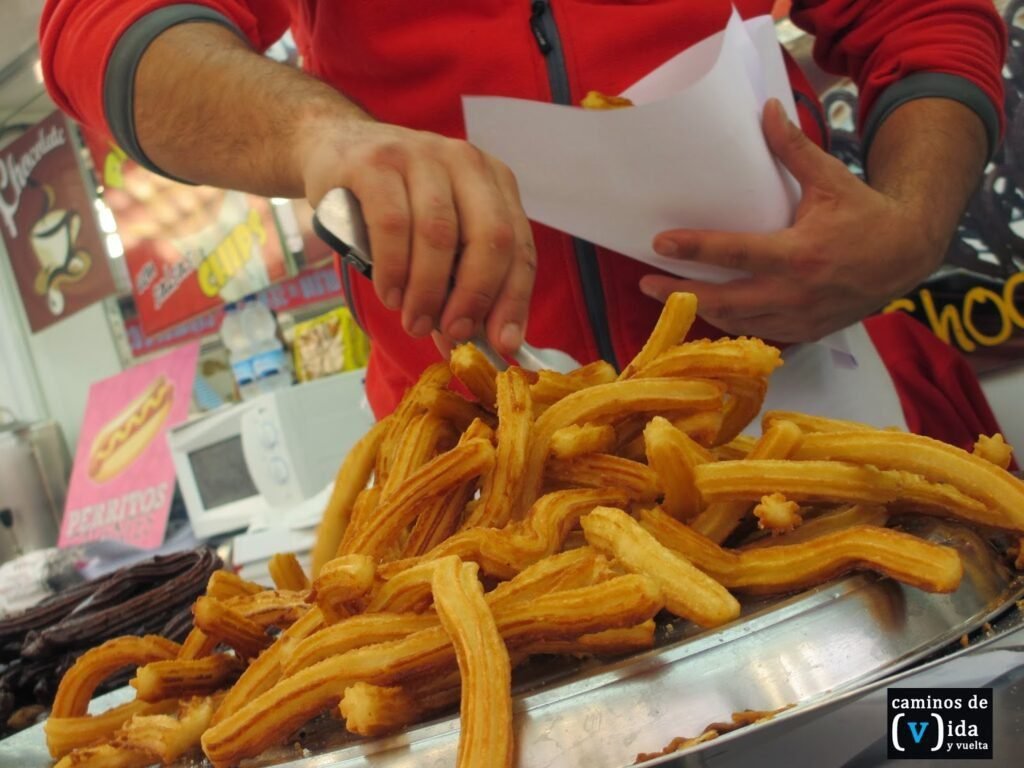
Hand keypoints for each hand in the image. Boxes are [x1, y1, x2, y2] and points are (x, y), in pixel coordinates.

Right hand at [300, 120, 535, 352]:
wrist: (335, 147)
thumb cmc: (396, 200)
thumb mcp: (438, 233)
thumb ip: (459, 279)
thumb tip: (474, 344)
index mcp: (494, 181)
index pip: (519, 246)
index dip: (514, 299)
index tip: (503, 343)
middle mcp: (465, 161)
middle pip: (489, 237)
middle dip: (475, 296)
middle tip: (455, 333)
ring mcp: (420, 155)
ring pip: (438, 234)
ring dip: (428, 291)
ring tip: (415, 323)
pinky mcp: (374, 162)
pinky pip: (392, 224)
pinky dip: (394, 268)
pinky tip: (390, 295)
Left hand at [639, 99, 948, 341]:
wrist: (908, 255)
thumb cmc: (866, 214)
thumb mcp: (830, 179)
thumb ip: (794, 149)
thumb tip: (767, 110)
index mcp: (799, 254)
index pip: (735, 253)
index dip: (695, 248)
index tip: (659, 244)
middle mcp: (796, 292)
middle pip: (725, 300)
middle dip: (681, 294)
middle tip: (646, 282)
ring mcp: (800, 318)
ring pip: (738, 321)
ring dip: (701, 311)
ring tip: (669, 297)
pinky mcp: (806, 332)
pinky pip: (758, 331)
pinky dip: (732, 323)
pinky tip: (709, 312)